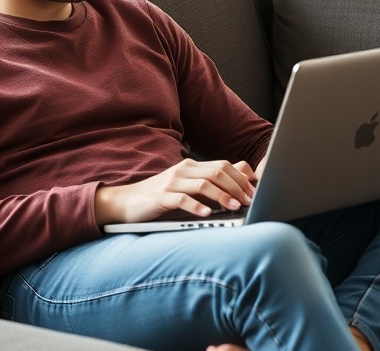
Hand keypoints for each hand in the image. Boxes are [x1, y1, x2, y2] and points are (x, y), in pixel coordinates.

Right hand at [95, 158, 257, 225]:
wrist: (125, 201)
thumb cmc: (159, 196)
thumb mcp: (187, 186)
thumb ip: (209, 181)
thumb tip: (240, 177)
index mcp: (191, 166)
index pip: (223, 165)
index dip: (241, 178)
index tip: (254, 193)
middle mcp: (182, 170)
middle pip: (217, 172)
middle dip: (237, 186)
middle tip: (250, 201)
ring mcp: (171, 182)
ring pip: (203, 184)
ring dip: (222, 196)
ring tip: (235, 207)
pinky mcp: (160, 197)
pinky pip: (182, 199)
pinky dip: (196, 206)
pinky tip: (207, 214)